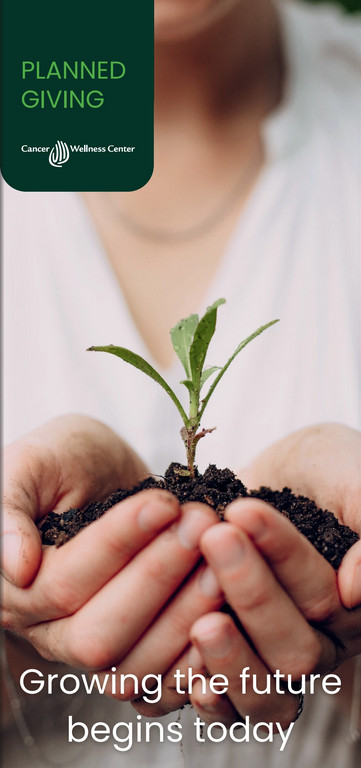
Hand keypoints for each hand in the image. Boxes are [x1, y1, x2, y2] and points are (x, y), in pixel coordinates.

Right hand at [2, 416, 221, 670]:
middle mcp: (49, 630)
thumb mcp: (33, 462)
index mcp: (17, 588)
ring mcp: (93, 648)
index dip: (119, 544)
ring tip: (222, 559)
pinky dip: (200, 661)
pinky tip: (232, 617)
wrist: (102, 475)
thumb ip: (9, 507)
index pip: (66, 581)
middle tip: (201, 526)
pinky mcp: (136, 653)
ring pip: (135, 666)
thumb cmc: (64, 460)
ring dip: (186, 614)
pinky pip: (164, 683)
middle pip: (99, 634)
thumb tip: (15, 567)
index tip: (164, 502)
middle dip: (158, 579)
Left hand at [187, 424, 360, 725]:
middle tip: (215, 539)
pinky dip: (208, 698)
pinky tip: (186, 681)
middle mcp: (321, 635)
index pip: (324, 592)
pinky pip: (226, 704)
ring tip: (201, 624)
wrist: (279, 472)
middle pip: (296, 648)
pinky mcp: (231, 657)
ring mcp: (274, 650)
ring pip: (265, 687)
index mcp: (354, 601)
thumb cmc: (326, 469)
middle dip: (252, 595)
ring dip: (231, 659)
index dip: (284, 554)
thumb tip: (355, 591)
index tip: (245, 510)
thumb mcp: (354, 478)